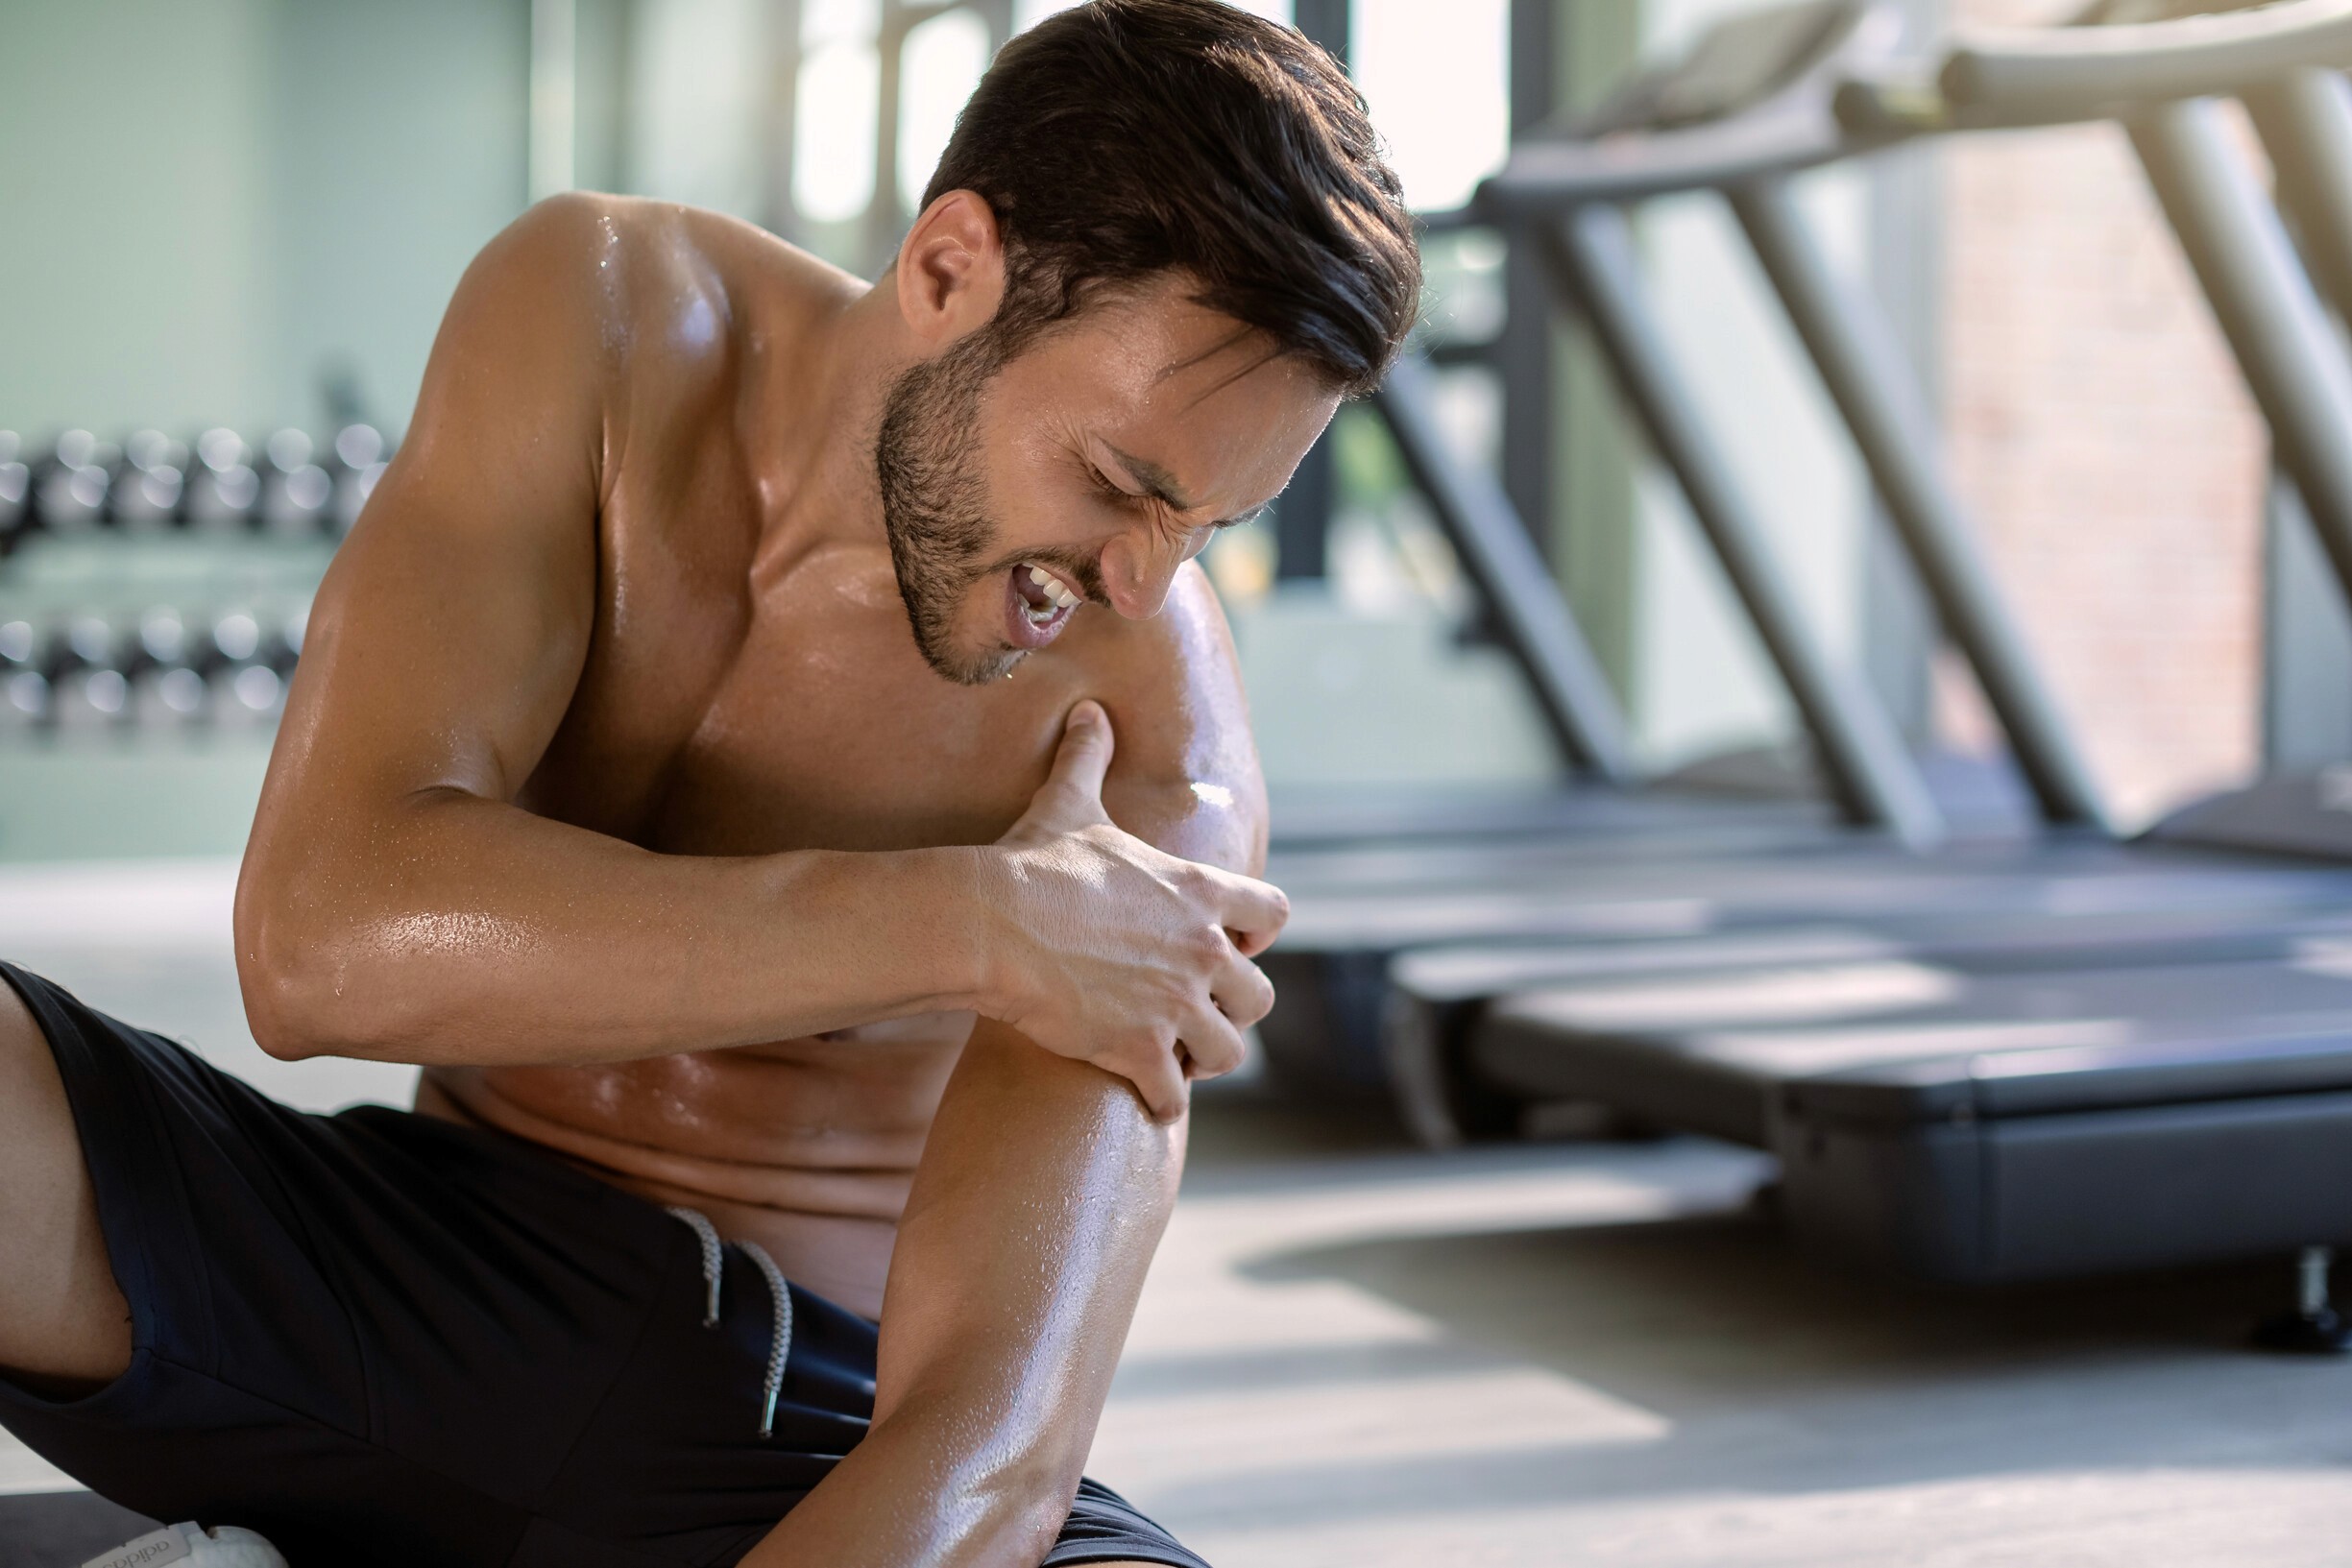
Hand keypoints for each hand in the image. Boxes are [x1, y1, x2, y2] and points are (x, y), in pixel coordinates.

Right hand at [982, 701, 1287, 1120]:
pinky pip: (1174, 1096)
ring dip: (1203, 1057)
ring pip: (1228, 1053)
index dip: (1256, 931)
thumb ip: (1089, 758)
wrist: (991, 925)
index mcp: (1199, 892)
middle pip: (1261, 996)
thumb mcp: (1069, 803)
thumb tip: (1089, 711)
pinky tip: (1140, 1090)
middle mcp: (1203, 950)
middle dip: (1234, 1007)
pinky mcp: (1142, 1051)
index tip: (1227, 940)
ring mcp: (1177, 1005)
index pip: (1275, 913)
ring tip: (1175, 1055)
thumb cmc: (1033, 864)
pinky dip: (1161, 1099)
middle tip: (1196, 1009)